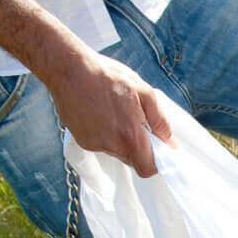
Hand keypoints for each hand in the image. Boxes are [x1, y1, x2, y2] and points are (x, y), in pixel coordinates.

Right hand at [49, 50, 172, 176]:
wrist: (68, 68)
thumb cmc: (106, 76)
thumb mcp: (143, 90)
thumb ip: (160, 119)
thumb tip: (169, 141)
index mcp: (129, 135)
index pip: (148, 168)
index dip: (155, 162)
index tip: (157, 148)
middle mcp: (111, 145)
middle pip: (133, 160)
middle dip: (139, 145)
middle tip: (135, 120)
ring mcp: (94, 144)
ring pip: (117, 151)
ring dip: (121, 138)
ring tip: (114, 111)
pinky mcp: (82, 141)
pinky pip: (102, 144)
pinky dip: (105, 134)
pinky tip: (100, 113)